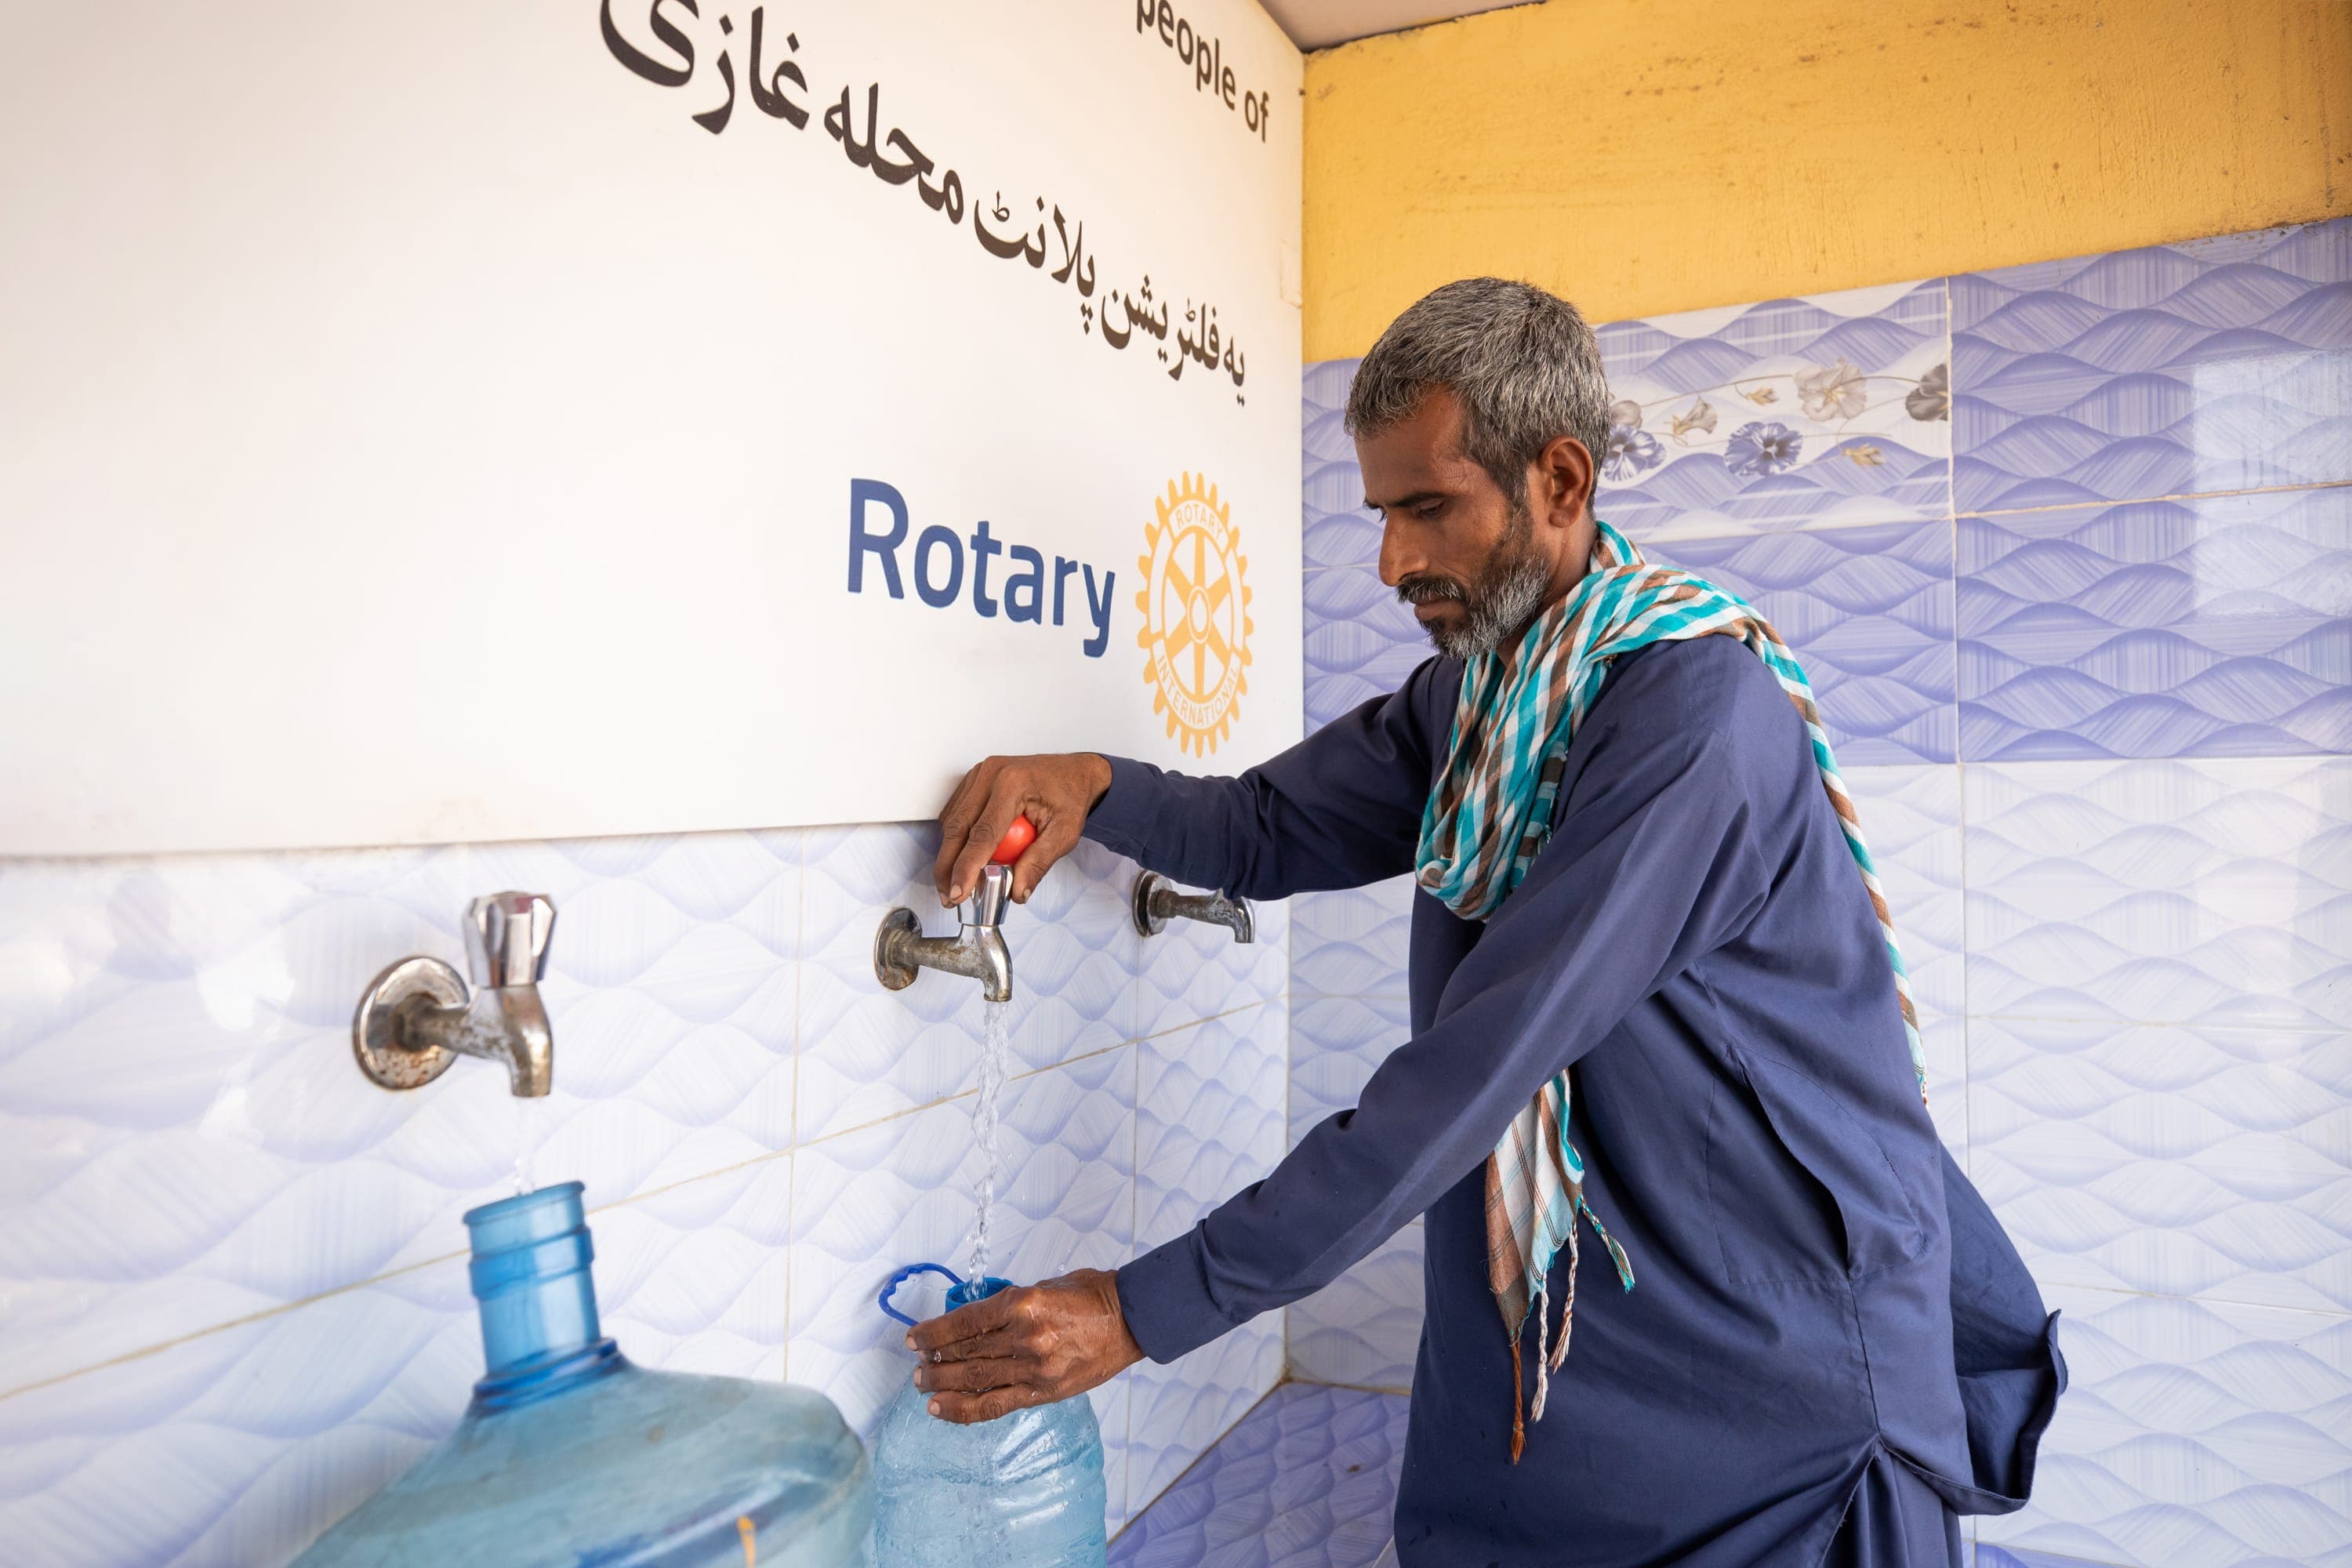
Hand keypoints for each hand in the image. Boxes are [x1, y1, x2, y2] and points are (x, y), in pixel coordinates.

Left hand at [904, 1269, 1142, 1423]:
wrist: (1131, 1319)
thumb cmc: (1091, 1295)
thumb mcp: (1045, 1286)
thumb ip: (1010, 1305)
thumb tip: (974, 1320)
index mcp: (1023, 1304)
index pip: (964, 1322)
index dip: (934, 1333)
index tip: (914, 1338)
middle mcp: (1025, 1337)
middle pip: (965, 1352)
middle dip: (933, 1361)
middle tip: (916, 1365)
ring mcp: (1034, 1367)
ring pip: (975, 1379)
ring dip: (942, 1384)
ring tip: (921, 1385)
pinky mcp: (1044, 1391)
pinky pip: (995, 1403)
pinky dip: (964, 1409)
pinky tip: (941, 1409)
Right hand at [934, 753, 1112, 905]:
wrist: (1074, 773)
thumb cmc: (1071, 797)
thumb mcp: (1065, 833)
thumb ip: (1039, 863)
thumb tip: (1017, 891)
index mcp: (1014, 784)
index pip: (982, 834)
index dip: (966, 867)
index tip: (959, 892)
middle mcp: (991, 774)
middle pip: (958, 828)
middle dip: (948, 867)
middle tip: (950, 896)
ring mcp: (980, 774)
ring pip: (951, 822)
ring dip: (948, 855)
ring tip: (954, 883)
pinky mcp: (974, 780)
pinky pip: (955, 813)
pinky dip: (954, 838)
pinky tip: (960, 858)